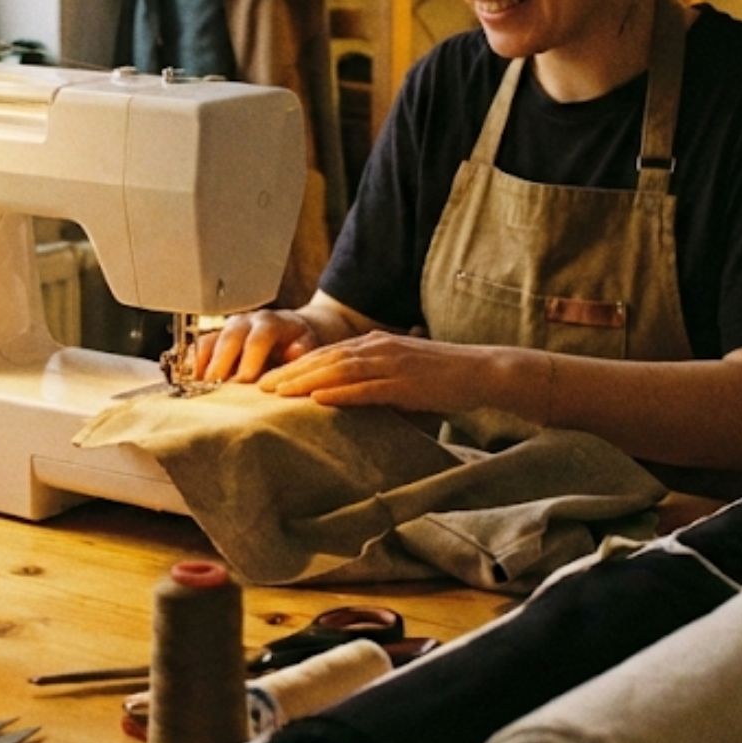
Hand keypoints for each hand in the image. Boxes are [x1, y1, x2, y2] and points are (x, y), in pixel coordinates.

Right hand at [195, 309, 321, 382]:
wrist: (289, 330)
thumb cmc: (298, 343)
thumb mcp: (308, 345)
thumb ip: (303, 351)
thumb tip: (294, 353)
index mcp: (271, 322)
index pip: (259, 338)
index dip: (251, 358)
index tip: (245, 380)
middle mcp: (245, 322)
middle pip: (229, 338)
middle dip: (221, 364)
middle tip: (216, 387)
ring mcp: (227, 329)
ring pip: (210, 342)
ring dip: (203, 365)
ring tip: (199, 388)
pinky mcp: (215, 338)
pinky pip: (198, 348)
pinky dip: (193, 365)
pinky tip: (191, 383)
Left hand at [258, 332, 503, 411]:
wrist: (481, 370)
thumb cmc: (443, 376)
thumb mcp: (402, 371)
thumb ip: (374, 379)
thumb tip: (347, 397)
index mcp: (375, 343)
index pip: (327, 352)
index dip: (295, 364)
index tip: (269, 377)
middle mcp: (378, 347)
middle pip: (325, 358)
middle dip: (290, 372)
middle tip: (260, 386)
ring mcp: (391, 364)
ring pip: (339, 370)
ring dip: (306, 381)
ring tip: (279, 393)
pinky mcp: (405, 383)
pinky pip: (367, 388)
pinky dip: (340, 393)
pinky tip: (319, 399)